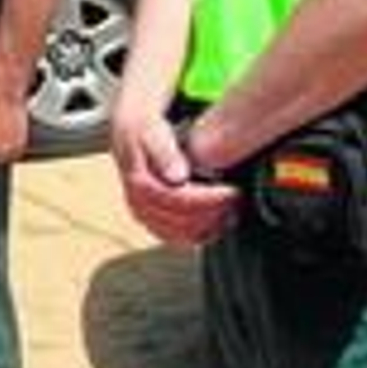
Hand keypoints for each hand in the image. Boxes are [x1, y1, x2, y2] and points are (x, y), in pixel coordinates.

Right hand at [110, 112, 238, 246]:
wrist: (128, 133)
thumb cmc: (143, 128)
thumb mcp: (150, 129)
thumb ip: (164, 152)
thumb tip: (177, 177)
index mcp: (139, 182)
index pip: (177, 201)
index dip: (208, 200)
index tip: (232, 191)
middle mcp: (138, 204)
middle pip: (181, 222)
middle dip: (214, 213)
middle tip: (237, 200)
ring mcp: (145, 215)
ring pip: (182, 235)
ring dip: (210, 226)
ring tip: (232, 210)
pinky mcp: (152, 222)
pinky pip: (179, 239)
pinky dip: (201, 234)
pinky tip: (218, 221)